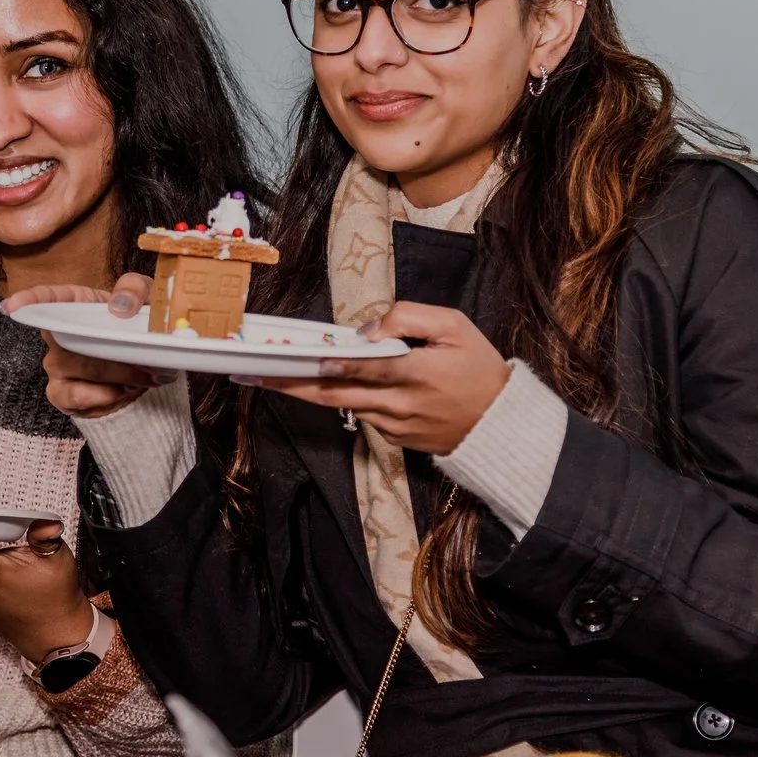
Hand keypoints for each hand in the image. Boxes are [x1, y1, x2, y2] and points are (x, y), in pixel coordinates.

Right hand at [4, 273, 169, 418]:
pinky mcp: (63, 395)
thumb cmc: (141, 326)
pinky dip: (99, 396)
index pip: (45, 298)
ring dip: (115, 374)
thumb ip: (136, 289)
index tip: (12, 305)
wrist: (150, 367)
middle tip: (148, 361)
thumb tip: (120, 306)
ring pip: (76, 368)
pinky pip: (71, 397)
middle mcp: (58, 335)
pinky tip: (120, 392)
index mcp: (74, 304)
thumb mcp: (149, 298)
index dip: (28, 301)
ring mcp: (57, 365)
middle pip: (67, 339)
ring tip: (145, 376)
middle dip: (111, 352)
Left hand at [246, 302, 510, 454]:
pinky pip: (361, 415)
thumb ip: (410, 317)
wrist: (500, 424)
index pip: (367, 368)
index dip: (334, 364)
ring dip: (306, 392)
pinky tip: (319, 384)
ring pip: (342, 406)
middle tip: (257, 375)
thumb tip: (368, 329)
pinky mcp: (395, 439)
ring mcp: (395, 426)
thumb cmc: (480, 368)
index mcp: (417, 373)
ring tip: (269, 377)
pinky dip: (340, 399)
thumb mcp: (455, 326)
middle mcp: (400, 405)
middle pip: (337, 394)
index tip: (303, 359)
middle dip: (293, 384)